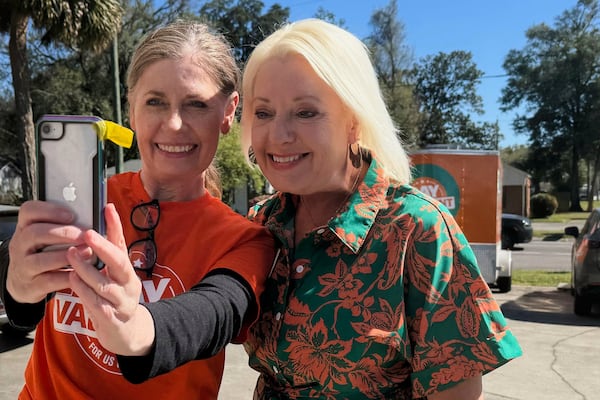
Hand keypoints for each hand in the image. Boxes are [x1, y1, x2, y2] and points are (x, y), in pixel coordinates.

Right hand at [7, 200, 85, 303]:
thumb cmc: (43, 253)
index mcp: (25, 227)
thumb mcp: (47, 236)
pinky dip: (67, 276)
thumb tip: (100, 213)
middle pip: (34, 234)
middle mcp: (20, 245)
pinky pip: (49, 280)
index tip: (71, 214)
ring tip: (87, 252)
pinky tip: (81, 271)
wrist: (24, 283)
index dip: (49, 211)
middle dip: (63, 233)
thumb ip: (65, 224)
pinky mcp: (31, 286)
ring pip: (40, 260)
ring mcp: (23, 266)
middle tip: (84, 235)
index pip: (28, 211)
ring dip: (66, 255)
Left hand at [68, 203, 154, 355]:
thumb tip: (102, 219)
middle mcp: (129, 283)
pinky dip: (83, 291)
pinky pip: (97, 303)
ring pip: (105, 284)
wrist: (126, 332)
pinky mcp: (112, 319)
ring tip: (71, 256)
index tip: (107, 207)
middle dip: (103, 248)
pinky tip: (72, 280)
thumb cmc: (115, 296)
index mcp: (128, 269)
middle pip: (120, 262)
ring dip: (86, 269)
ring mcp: (122, 301)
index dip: (116, 226)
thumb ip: (108, 251)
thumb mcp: (114, 273)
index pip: (123, 244)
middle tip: (87, 234)